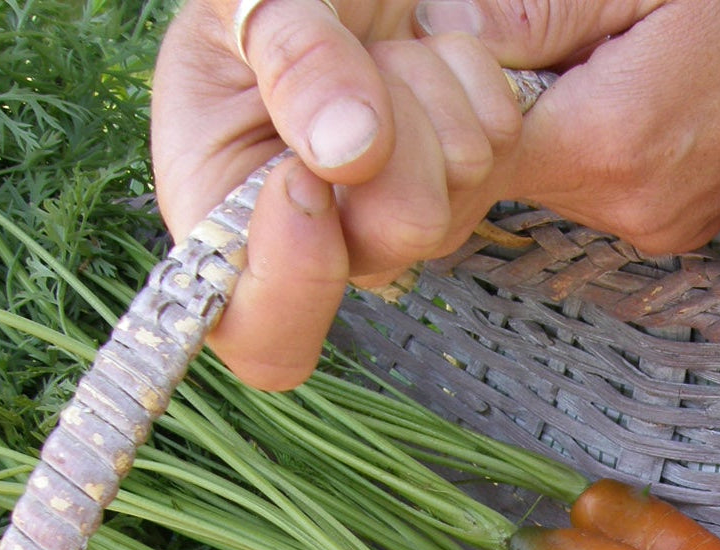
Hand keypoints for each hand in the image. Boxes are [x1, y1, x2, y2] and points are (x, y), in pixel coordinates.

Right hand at [151, 0, 521, 387]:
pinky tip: (431, 50)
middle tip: (367, 63)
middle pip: (382, 257)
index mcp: (222, 211)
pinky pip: (497, 154)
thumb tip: (347, 152)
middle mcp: (313, 236)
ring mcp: (393, 217)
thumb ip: (286, 61)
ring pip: (446, 210)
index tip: (304, 179)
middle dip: (388, 148)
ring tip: (390, 47)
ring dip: (428, 100)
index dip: (296, 280)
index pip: (260, 332)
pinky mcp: (462, 181)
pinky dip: (473, 84)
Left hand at [483, 0, 719, 254]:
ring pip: (555, 186)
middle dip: (514, 117)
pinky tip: (635, 109)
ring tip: (606, 75)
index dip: (458, 110)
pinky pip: (603, 199)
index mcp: (606, 139)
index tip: (468, 65)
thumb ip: (538, 9)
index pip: (475, 155)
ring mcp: (652, 228)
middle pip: (513, 174)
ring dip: (558, 136)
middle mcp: (626, 205)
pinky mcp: (673, 235)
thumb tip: (441, 30)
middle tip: (556, 55)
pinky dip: (600, 159)